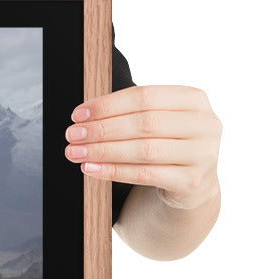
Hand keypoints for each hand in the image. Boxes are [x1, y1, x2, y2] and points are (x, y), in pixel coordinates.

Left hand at [64, 85, 221, 209]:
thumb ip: (129, 112)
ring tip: (76, 152)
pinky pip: (146, 175)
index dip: (108, 105)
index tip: (78, 114)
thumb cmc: (167, 143)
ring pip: (144, 150)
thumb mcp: (158, 120)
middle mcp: (205, 124)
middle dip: (102, 129)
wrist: (193, 182)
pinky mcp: (193, 181)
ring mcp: (203, 154)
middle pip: (144, 123)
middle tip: (72, 135)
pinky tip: (91, 169)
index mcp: (194, 99)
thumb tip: (83, 117)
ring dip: (103, 151)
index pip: (145, 96)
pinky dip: (113, 171)